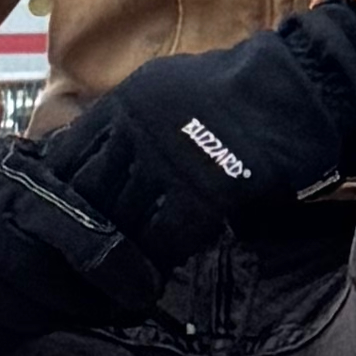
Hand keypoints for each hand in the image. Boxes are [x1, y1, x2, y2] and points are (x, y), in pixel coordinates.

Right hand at [0, 135, 155, 355]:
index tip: (149, 286)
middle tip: (115, 296)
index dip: (124, 268)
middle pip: (70, 291)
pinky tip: (16, 303)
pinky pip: (8, 338)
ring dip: (59, 312)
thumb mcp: (26, 167)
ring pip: (42, 319)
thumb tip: (153, 195)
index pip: (88, 239)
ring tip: (52, 290)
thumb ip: (77, 182)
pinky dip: (23, 326)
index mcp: (20, 195)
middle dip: (97, 298)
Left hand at [33, 0, 355, 267]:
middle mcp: (133, 136)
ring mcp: (164, 168)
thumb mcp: (163, 87)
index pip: (65, 162)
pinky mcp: (198, 196)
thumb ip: (124, 121)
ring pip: (120, 223)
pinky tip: (158, 268)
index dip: (61, 194)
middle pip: (87, 197)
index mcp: (122, 107)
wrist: (294, 91)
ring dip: (118, 248)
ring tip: (118, 268)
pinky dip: (157, 258)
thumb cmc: (234, 86)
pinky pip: (162, 240)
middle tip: (84, 253)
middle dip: (84, 227)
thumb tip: (89, 152)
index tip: (61, 216)